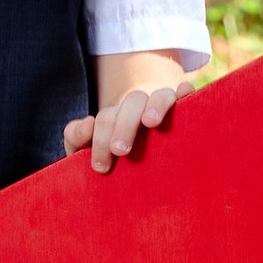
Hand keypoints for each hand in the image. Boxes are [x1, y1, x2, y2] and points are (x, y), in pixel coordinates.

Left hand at [64, 82, 181, 174]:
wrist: (152, 169)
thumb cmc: (118, 161)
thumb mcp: (91, 151)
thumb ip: (76, 138)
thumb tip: (87, 123)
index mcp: (116, 117)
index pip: (106, 119)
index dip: (100, 139)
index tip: (100, 167)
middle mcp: (140, 108)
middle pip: (132, 103)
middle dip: (124, 126)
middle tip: (120, 151)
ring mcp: (164, 106)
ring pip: (161, 95)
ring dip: (155, 106)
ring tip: (150, 123)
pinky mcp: (186, 107)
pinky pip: (187, 92)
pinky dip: (185, 92)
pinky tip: (184, 98)